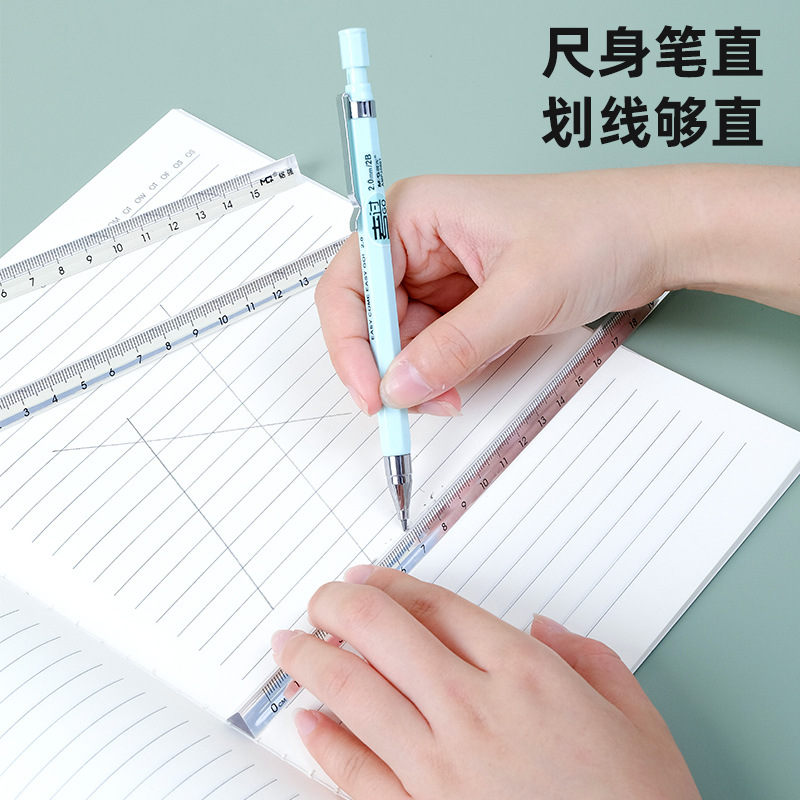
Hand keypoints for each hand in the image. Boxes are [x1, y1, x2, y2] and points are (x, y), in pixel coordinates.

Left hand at [271, 566, 700, 799]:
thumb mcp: (637, 718)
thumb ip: (590, 659)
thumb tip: (546, 630)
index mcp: (525, 675)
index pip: (436, 607)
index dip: (390, 583)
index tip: (365, 578)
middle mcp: (474, 711)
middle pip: (382, 633)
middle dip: (337, 606)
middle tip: (319, 601)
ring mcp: (441, 769)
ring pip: (355, 694)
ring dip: (312, 662)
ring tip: (291, 646)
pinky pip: (356, 774)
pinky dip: (325, 742)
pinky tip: (308, 721)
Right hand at [315, 165, 799, 415]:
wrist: (651, 237)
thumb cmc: (596, 229)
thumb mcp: (521, 293)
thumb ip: (456, 345)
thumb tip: (401, 384)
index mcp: (414, 212)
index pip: (350, 283)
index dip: (350, 343)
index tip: (372, 392)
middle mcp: (418, 240)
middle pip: (370, 317)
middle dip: (390, 366)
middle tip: (413, 405)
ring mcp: (440, 272)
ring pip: (400, 338)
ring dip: (419, 375)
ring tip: (451, 395)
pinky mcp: (462, 299)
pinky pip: (433, 345)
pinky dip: (443, 371)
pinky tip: (466, 377)